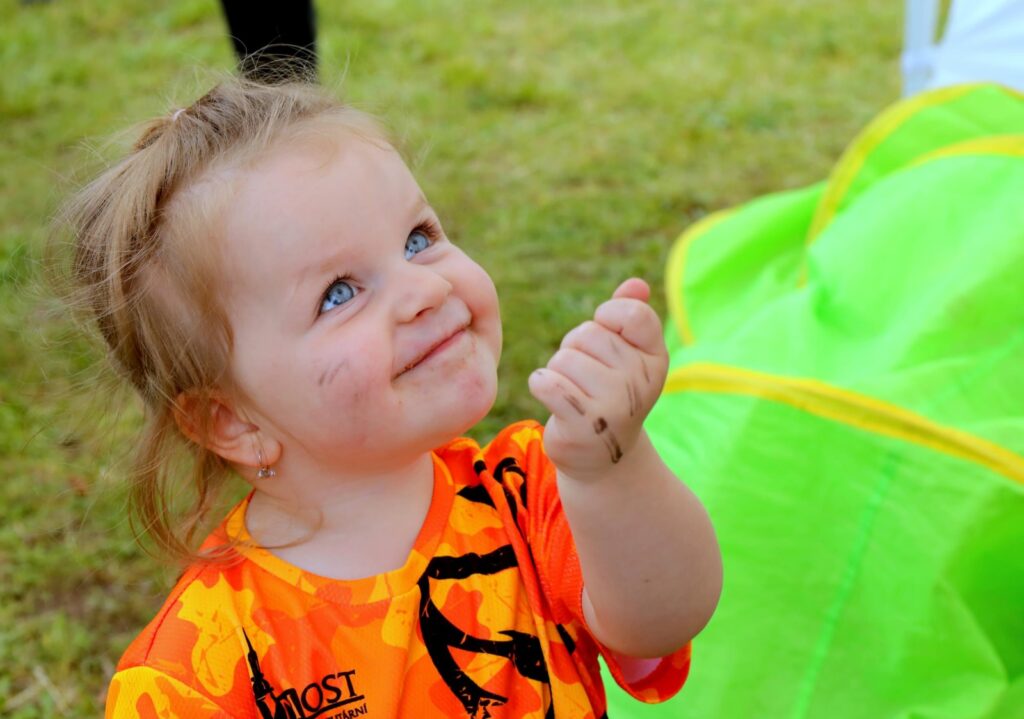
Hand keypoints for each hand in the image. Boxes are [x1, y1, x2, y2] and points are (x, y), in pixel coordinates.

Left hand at [528, 278, 668, 480]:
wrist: (601, 457)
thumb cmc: (608, 394)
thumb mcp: (625, 354)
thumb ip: (629, 315)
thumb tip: (637, 283)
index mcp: (655, 358)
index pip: (630, 312)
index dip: (607, 317)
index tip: (607, 339)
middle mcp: (640, 381)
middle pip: (587, 334)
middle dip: (575, 350)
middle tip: (586, 378)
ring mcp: (614, 404)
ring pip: (563, 358)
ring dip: (557, 372)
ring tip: (573, 393)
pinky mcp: (583, 424)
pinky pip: (546, 383)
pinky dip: (541, 386)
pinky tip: (555, 400)